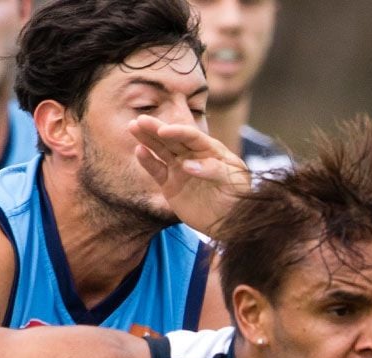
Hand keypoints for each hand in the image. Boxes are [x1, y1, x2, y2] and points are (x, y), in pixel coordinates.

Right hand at [133, 116, 250, 233]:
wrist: (230, 222)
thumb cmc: (238, 198)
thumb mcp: (234, 181)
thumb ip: (214, 170)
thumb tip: (187, 165)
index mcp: (210, 149)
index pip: (192, 137)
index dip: (178, 132)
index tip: (164, 131)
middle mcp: (192, 156)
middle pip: (172, 139)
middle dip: (156, 129)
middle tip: (140, 120)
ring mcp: (180, 169)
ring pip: (161, 150)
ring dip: (147, 139)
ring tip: (133, 127)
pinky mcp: (170, 184)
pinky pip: (157, 170)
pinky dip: (147, 161)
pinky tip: (139, 151)